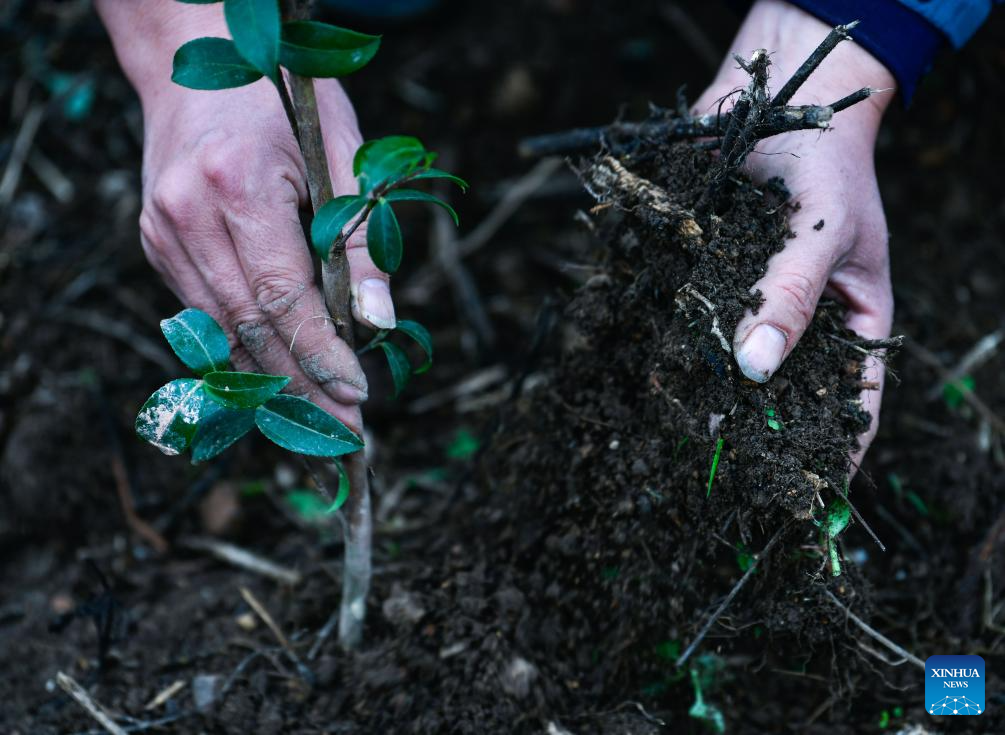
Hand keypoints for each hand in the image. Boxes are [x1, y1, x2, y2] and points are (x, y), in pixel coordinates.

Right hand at [97, 0, 393, 430]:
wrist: (196, 57)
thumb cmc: (283, 98)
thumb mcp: (342, 153)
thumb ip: (361, 240)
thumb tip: (380, 324)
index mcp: (238, 183)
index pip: (284, 296)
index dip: (322, 356)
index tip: (359, 398)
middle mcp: (187, 213)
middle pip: (250, 327)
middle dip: (301, 389)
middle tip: (345, 436)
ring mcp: (161, 231)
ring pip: (222, 331)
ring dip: (272, 383)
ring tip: (317, 425)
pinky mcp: (156, 243)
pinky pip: (204, 315)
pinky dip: (244, 351)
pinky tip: (278, 382)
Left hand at [693, 0, 895, 465]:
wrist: (770, 100)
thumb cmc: (822, 164)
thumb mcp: (821, 230)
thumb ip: (789, 298)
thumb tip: (752, 370)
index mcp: (851, 320)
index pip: (857, 400)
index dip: (837, 449)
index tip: (808, 495)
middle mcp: (797, 323)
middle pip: (784, 393)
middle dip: (756, 430)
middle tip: (725, 469)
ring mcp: (749, 305)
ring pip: (729, 366)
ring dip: (706, 398)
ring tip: (680, 433)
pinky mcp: (705, 283)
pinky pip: (688, 324)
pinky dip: (671, 349)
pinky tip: (649, 373)